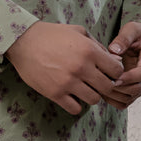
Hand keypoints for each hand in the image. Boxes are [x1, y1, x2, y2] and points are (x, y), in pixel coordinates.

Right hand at [6, 22, 123, 115]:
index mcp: (89, 51)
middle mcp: (81, 68)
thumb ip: (96, 44)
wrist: (23, 41)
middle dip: (104, 85)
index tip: (107, 72)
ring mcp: (68, 82)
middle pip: (107, 87)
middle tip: (95, 82)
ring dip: (90, 95)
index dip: (114, 73)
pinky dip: (75, 104)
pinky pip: (75, 108)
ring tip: (82, 88)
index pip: (117, 71)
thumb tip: (112, 60)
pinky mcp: (55, 93)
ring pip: (93, 100)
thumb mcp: (77, 31)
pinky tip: (70, 95)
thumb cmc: (51, 34)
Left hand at [103, 21, 140, 109]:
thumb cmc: (138, 33)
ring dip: (116, 95)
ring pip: (132, 97)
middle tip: (102, 81)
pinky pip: (127, 100)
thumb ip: (124, 38)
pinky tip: (103, 90)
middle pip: (138, 88)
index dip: (129, 77)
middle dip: (120, 87)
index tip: (114, 77)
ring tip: (100, 85)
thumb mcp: (132, 29)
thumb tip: (114, 51)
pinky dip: (115, 99)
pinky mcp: (137, 88)